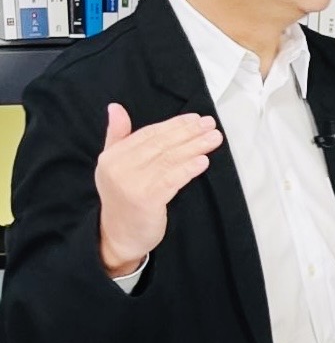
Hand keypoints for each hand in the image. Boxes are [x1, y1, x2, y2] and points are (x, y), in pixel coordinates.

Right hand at [95, 104, 223, 276]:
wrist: (119, 235)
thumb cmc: (123, 198)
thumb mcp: (114, 165)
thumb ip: (118, 136)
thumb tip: (116, 107)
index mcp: (112, 156)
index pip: (148, 134)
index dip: (173, 125)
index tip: (195, 118)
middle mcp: (119, 168)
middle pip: (161, 145)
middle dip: (188, 133)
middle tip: (210, 125)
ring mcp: (131, 184)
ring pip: (169, 160)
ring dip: (195, 147)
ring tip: (214, 139)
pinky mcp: (146, 200)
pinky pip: (172, 180)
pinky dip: (188, 168)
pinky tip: (203, 161)